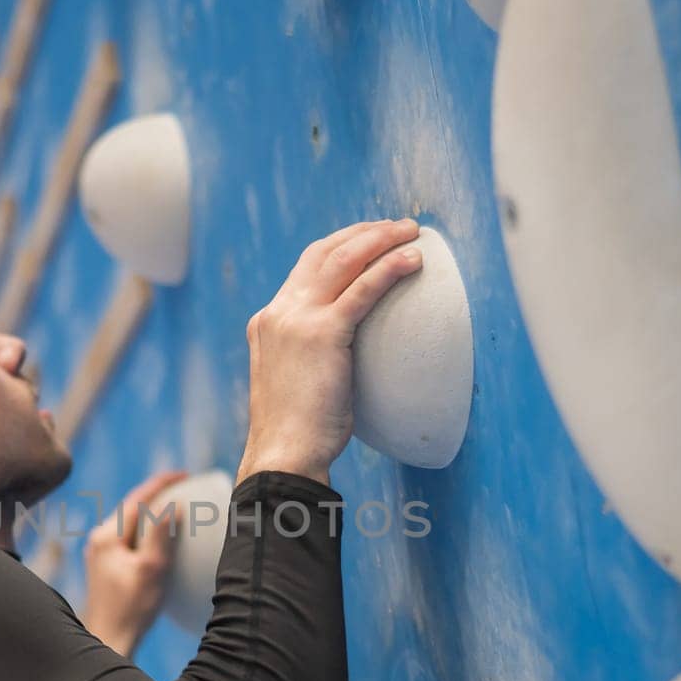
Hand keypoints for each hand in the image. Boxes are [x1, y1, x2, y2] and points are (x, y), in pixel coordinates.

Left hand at [81, 470, 187, 656]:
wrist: (109, 640)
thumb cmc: (131, 608)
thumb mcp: (152, 569)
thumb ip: (160, 534)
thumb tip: (172, 505)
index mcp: (106, 536)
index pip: (137, 499)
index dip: (161, 483)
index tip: (184, 475)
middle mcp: (98, 540)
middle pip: (132, 508)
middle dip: (157, 494)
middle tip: (184, 486)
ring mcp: (99, 554)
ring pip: (130, 523)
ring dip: (152, 513)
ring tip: (176, 505)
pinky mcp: (105, 567)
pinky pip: (129, 539)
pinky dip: (146, 531)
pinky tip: (161, 537)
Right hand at [236, 218, 423, 486]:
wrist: (282, 453)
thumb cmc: (296, 433)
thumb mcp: (297, 384)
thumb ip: (313, 359)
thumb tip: (348, 361)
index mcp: (268, 322)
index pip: (305, 269)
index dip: (339, 248)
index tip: (368, 241)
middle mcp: (278, 313)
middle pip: (322, 252)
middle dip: (361, 232)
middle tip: (395, 227)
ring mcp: (296, 319)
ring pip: (342, 260)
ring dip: (379, 239)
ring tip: (410, 232)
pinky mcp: (321, 333)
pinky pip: (362, 290)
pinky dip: (389, 269)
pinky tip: (413, 261)